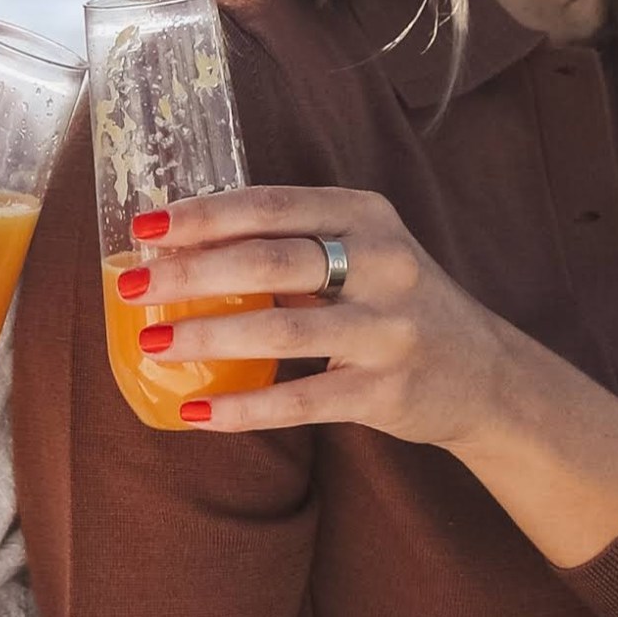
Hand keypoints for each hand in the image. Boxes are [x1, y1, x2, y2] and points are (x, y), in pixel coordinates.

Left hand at [118, 185, 528, 448]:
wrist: (486, 376)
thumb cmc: (397, 303)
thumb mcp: (362, 252)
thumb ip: (291, 243)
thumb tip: (179, 248)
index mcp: (366, 215)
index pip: (272, 204)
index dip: (204, 214)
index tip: (145, 228)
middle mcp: (384, 264)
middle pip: (270, 260)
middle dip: (190, 272)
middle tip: (131, 285)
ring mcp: (389, 329)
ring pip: (281, 330)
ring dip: (207, 337)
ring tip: (152, 346)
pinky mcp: (387, 390)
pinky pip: (302, 400)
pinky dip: (244, 409)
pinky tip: (198, 412)